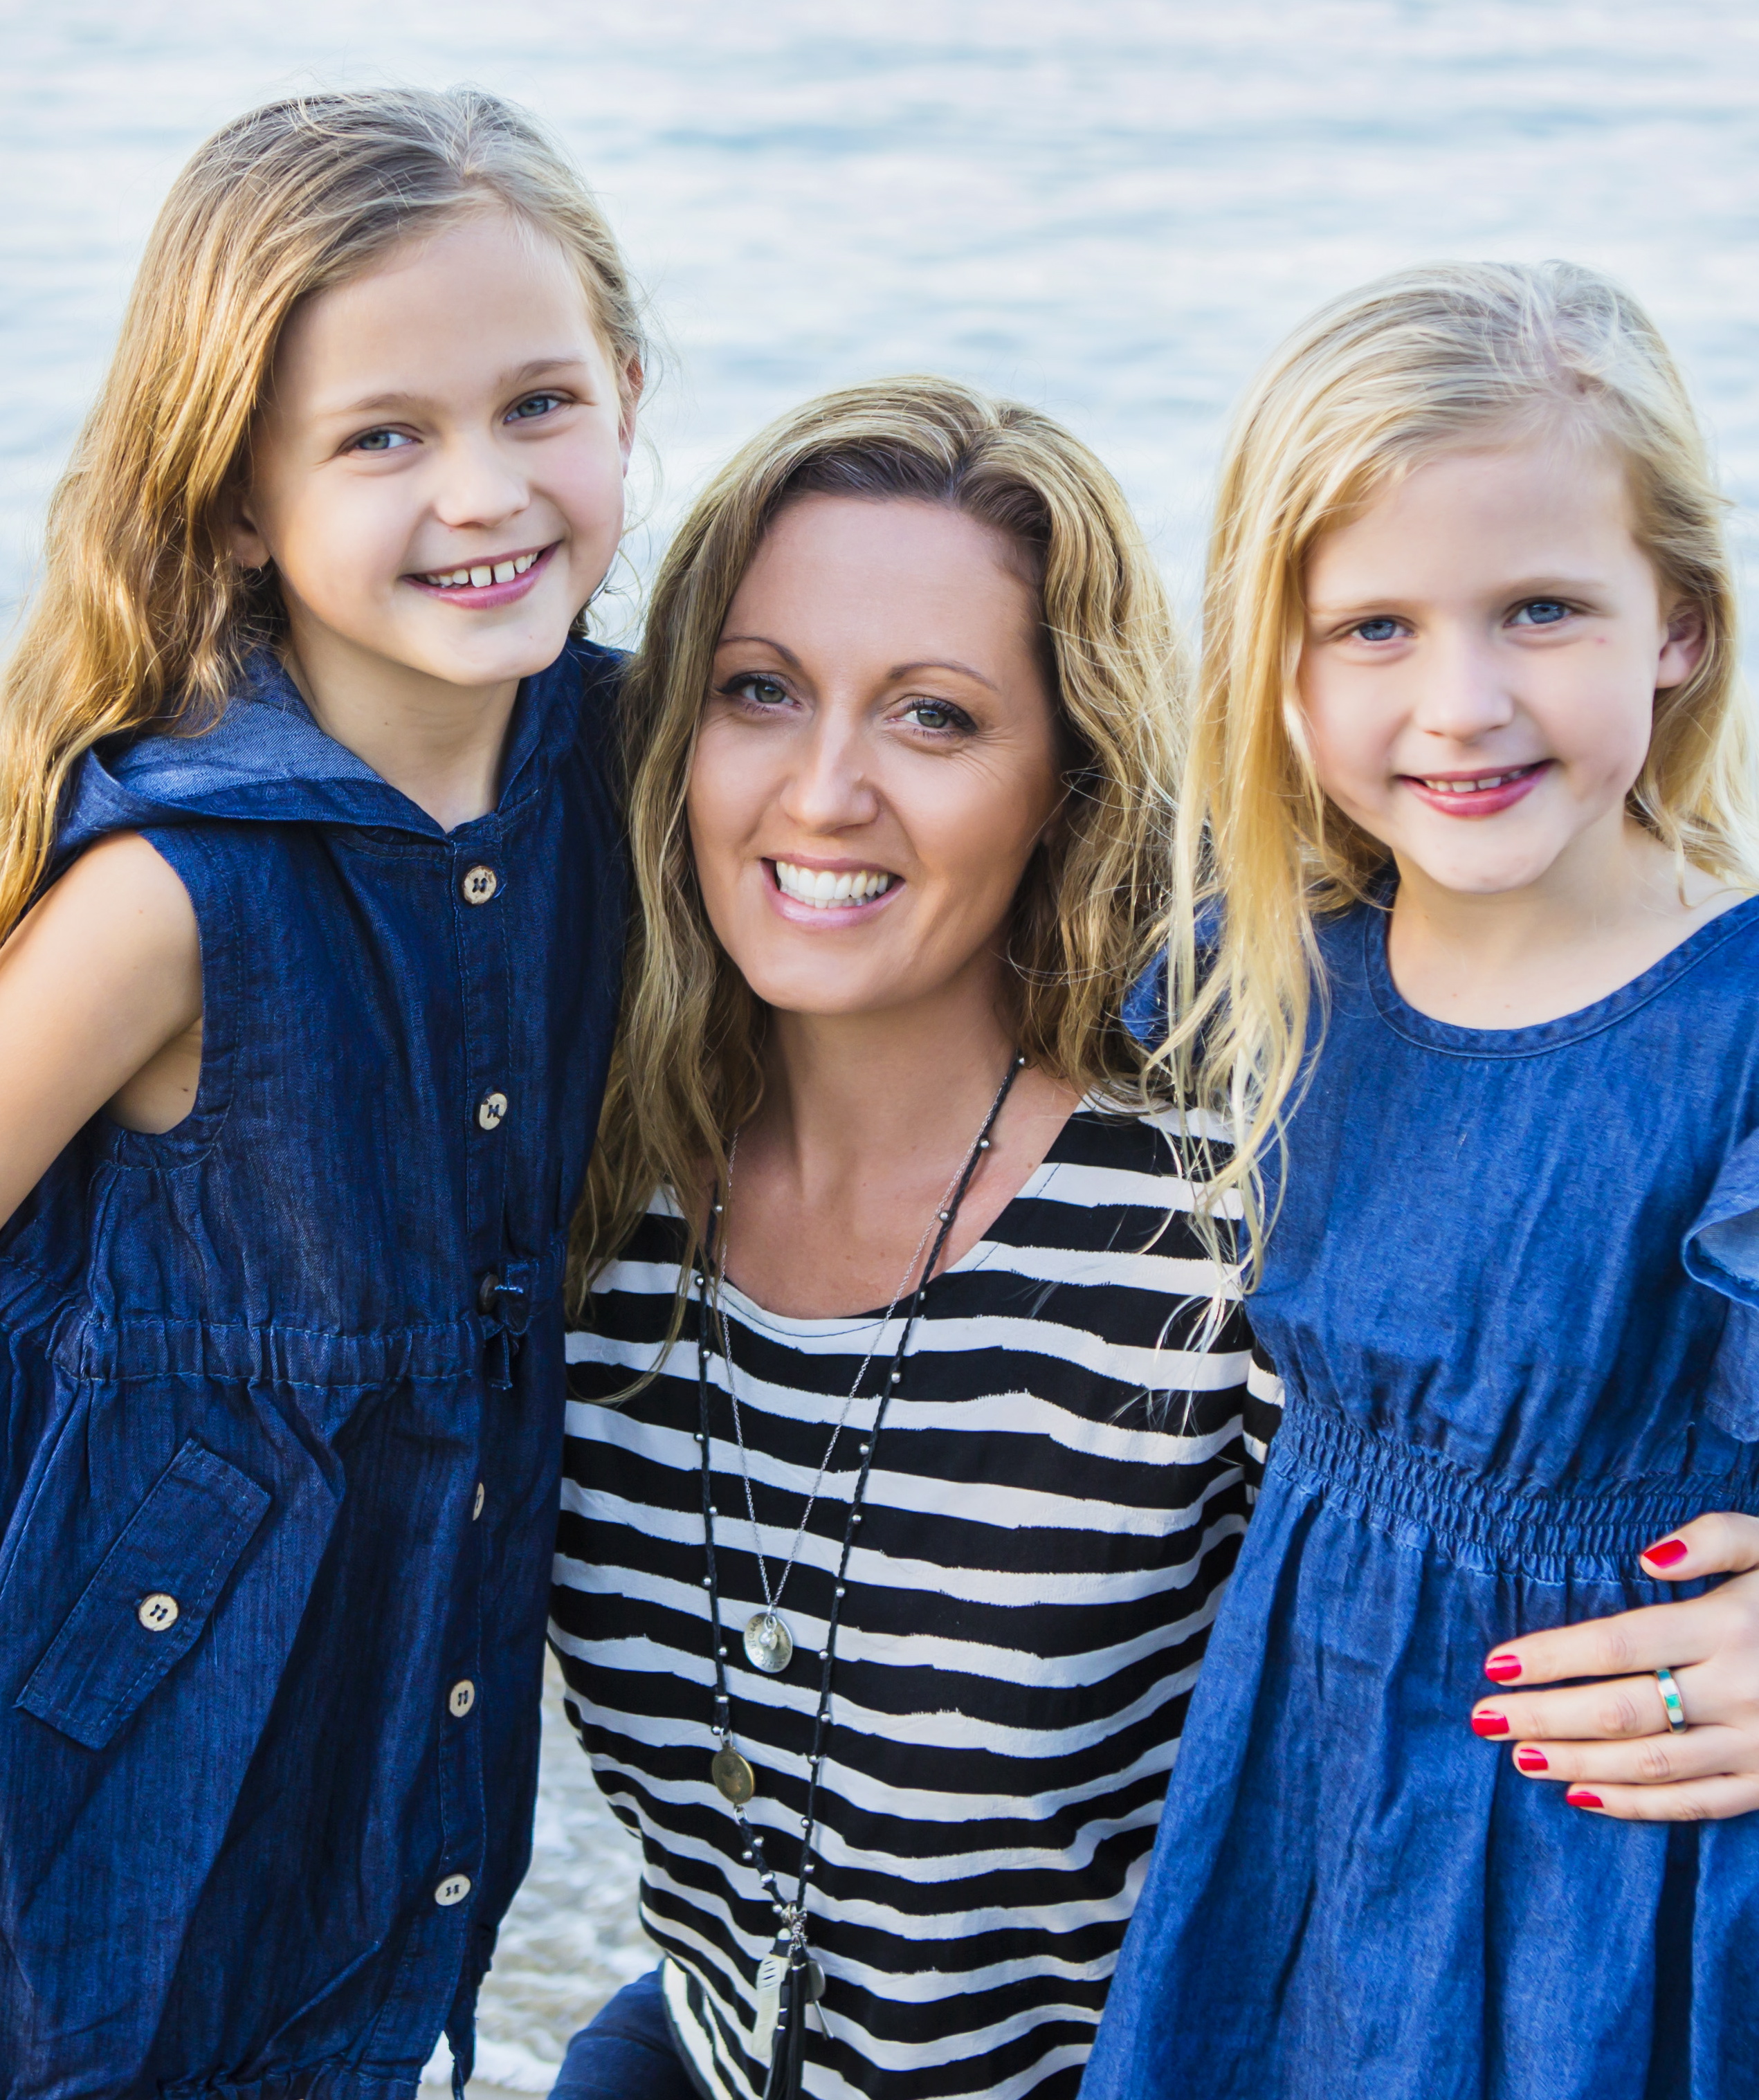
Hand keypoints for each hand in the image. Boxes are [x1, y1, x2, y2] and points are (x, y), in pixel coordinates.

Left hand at [1468, 1513, 1758, 1820]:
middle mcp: (1741, 1689)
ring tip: (1518, 1755)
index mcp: (1730, 1625)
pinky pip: (1698, 1803)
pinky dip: (1637, 1805)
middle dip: (1546, 1716)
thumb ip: (1714, 1537)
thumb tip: (1647, 1556)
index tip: (1496, 1665)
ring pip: (1653, 1764)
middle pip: (1623, 1710)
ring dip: (1578, 1763)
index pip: (1620, 1645)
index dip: (1554, 1657)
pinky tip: (1583, 1796)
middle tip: (1482, 1718)